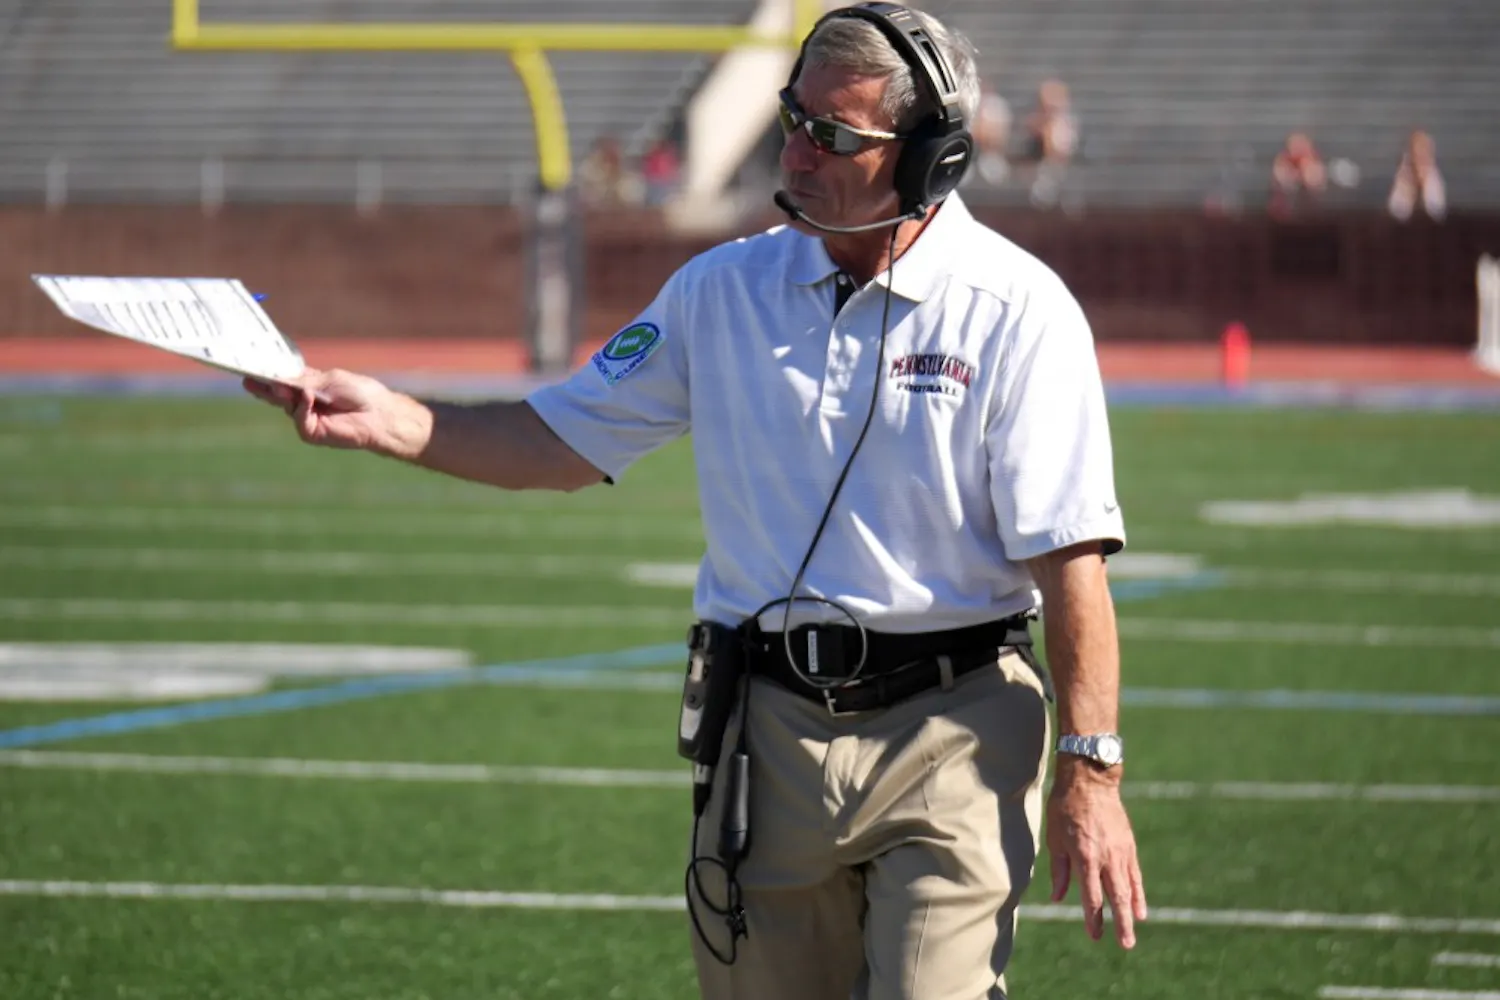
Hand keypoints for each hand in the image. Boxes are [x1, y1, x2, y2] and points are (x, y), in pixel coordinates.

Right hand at [243, 368, 398, 452]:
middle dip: (265, 387)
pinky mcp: (312, 433)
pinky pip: (300, 420)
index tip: (251, 367)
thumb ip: (304, 382)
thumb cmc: (359, 393)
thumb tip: (279, 381)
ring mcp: (307, 419)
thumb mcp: (329, 380)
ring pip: (286, 406)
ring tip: (280, 386)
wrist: (379, 413)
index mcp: (308, 386)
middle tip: (248, 379)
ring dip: (284, 395)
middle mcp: (304, 403)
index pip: (283, 380)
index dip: (269, 375)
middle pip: (278, 395)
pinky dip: (302, 408)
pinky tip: (308, 397)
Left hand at [1046, 763, 1147, 947]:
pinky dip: (1139, 893)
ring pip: (1129, 889)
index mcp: (1085, 856)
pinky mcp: (1129, 845)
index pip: (1091, 896)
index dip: (1093, 918)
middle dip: (1119, 923)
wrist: (1090, 780)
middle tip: (1124, 944)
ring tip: (1132, 935)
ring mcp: (1121, 852)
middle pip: (1116, 897)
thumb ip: (1059, 870)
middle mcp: (1106, 857)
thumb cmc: (1065, 807)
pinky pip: (1135, 875)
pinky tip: (1140, 910)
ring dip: (1131, 913)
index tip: (1095, 935)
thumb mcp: (1055, 838)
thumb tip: (1058, 897)